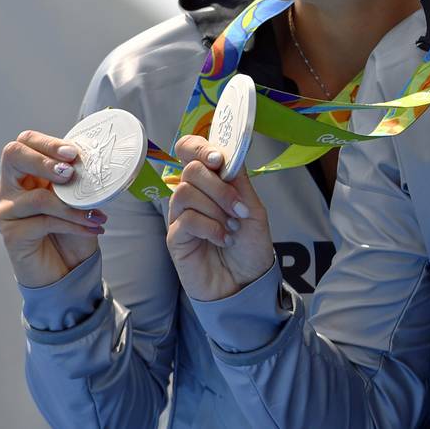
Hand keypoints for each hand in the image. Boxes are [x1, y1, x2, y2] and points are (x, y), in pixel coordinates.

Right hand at [0, 131, 105, 287]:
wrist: (66, 267)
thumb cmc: (71, 229)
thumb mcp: (78, 199)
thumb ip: (78, 179)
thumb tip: (99, 160)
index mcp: (26, 172)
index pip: (25, 142)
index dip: (47, 143)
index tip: (73, 153)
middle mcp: (10, 188)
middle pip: (13, 155)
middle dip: (45, 160)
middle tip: (70, 173)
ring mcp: (6, 211)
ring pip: (37, 198)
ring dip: (72, 207)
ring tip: (97, 215)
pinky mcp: (11, 234)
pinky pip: (45, 223)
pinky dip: (74, 224)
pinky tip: (93, 228)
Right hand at [165, 135, 274, 301]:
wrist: (247, 282)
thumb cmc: (249, 246)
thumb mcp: (253, 209)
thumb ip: (239, 182)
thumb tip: (227, 153)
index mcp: (211, 182)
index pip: (190, 151)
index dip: (199, 147)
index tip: (218, 160)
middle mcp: (192, 195)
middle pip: (191, 170)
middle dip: (219, 187)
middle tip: (239, 209)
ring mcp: (181, 215)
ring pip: (185, 193)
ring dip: (216, 209)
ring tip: (232, 227)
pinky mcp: (175, 237)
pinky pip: (186, 220)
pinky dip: (211, 228)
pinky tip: (224, 239)